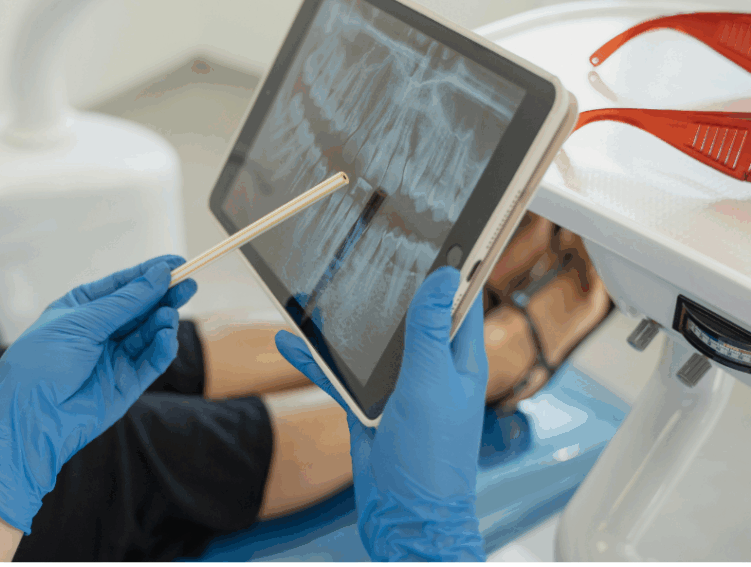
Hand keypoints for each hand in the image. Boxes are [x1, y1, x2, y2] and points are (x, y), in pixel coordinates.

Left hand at [0, 256, 196, 533]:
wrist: (28, 419)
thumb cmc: (40, 364)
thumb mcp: (81, 322)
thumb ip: (125, 302)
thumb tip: (159, 275)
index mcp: (81, 309)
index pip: (122, 285)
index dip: (150, 273)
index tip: (178, 262)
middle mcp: (100, 331)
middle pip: (141, 307)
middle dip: (165, 296)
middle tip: (188, 285)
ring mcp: (115, 357)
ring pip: (150, 332)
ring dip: (163, 321)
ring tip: (169, 315)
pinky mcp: (127, 383)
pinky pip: (152, 361)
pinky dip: (163, 348)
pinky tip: (166, 337)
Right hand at [276, 267, 487, 560]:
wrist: (404, 518)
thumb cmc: (430, 457)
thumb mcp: (429, 382)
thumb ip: (429, 330)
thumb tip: (445, 275)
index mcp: (459, 359)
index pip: (461, 300)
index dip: (453, 266)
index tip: (438, 232)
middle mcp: (431, 368)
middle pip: (411, 314)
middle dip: (391, 285)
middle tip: (368, 248)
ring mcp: (399, 387)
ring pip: (371, 342)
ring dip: (347, 322)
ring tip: (323, 288)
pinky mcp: (369, 406)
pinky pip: (340, 375)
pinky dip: (315, 359)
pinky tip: (289, 340)